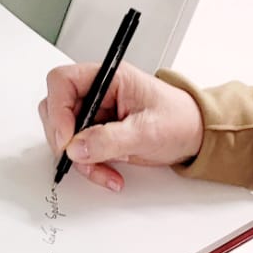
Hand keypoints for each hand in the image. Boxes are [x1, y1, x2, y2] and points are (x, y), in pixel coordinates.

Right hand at [40, 62, 203, 191]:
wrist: (196, 136)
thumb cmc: (180, 120)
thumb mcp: (147, 131)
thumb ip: (110, 139)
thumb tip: (76, 147)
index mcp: (108, 77)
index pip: (63, 81)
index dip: (58, 109)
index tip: (68, 138)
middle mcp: (97, 92)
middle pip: (56, 109)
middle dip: (65, 139)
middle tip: (81, 158)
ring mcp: (95, 113)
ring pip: (65, 135)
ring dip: (79, 159)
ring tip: (103, 171)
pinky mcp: (97, 134)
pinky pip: (79, 152)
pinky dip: (89, 167)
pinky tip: (109, 174)